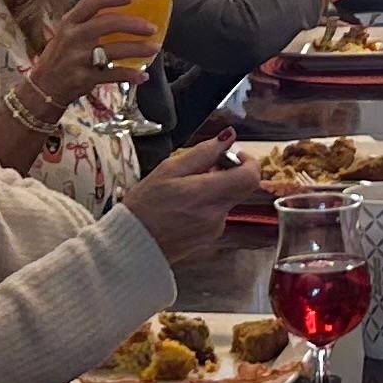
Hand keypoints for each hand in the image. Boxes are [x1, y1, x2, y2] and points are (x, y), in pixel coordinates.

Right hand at [39, 0, 160, 88]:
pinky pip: (112, 75)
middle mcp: (73, 38)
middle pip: (108, 24)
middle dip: (134, 25)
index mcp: (69, 23)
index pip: (90, 3)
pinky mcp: (84, 79)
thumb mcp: (67, 32)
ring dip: (138, 49)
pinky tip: (143, 75)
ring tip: (154, 48)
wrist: (44, 87)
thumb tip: (117, 3)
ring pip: (114, 51)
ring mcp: (78, 59)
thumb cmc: (61, 55)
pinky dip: (130, 75)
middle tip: (151, 28)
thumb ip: (87, 20)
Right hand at [119, 127, 266, 258]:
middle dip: (228, 173)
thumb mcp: (169, 170)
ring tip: (185, 187)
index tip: (234, 154)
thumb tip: (227, 137)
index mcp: (206, 195)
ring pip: (228, 199)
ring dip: (215, 188)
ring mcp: (215, 229)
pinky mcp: (210, 238)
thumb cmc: (144, 206)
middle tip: (203, 167)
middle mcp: (216, 215)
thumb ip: (203, 153)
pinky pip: (218, 213)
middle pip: (241, 187)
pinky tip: (184, 204)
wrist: (132, 245)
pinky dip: (208, 203)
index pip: (250, 177)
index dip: (249, 161)